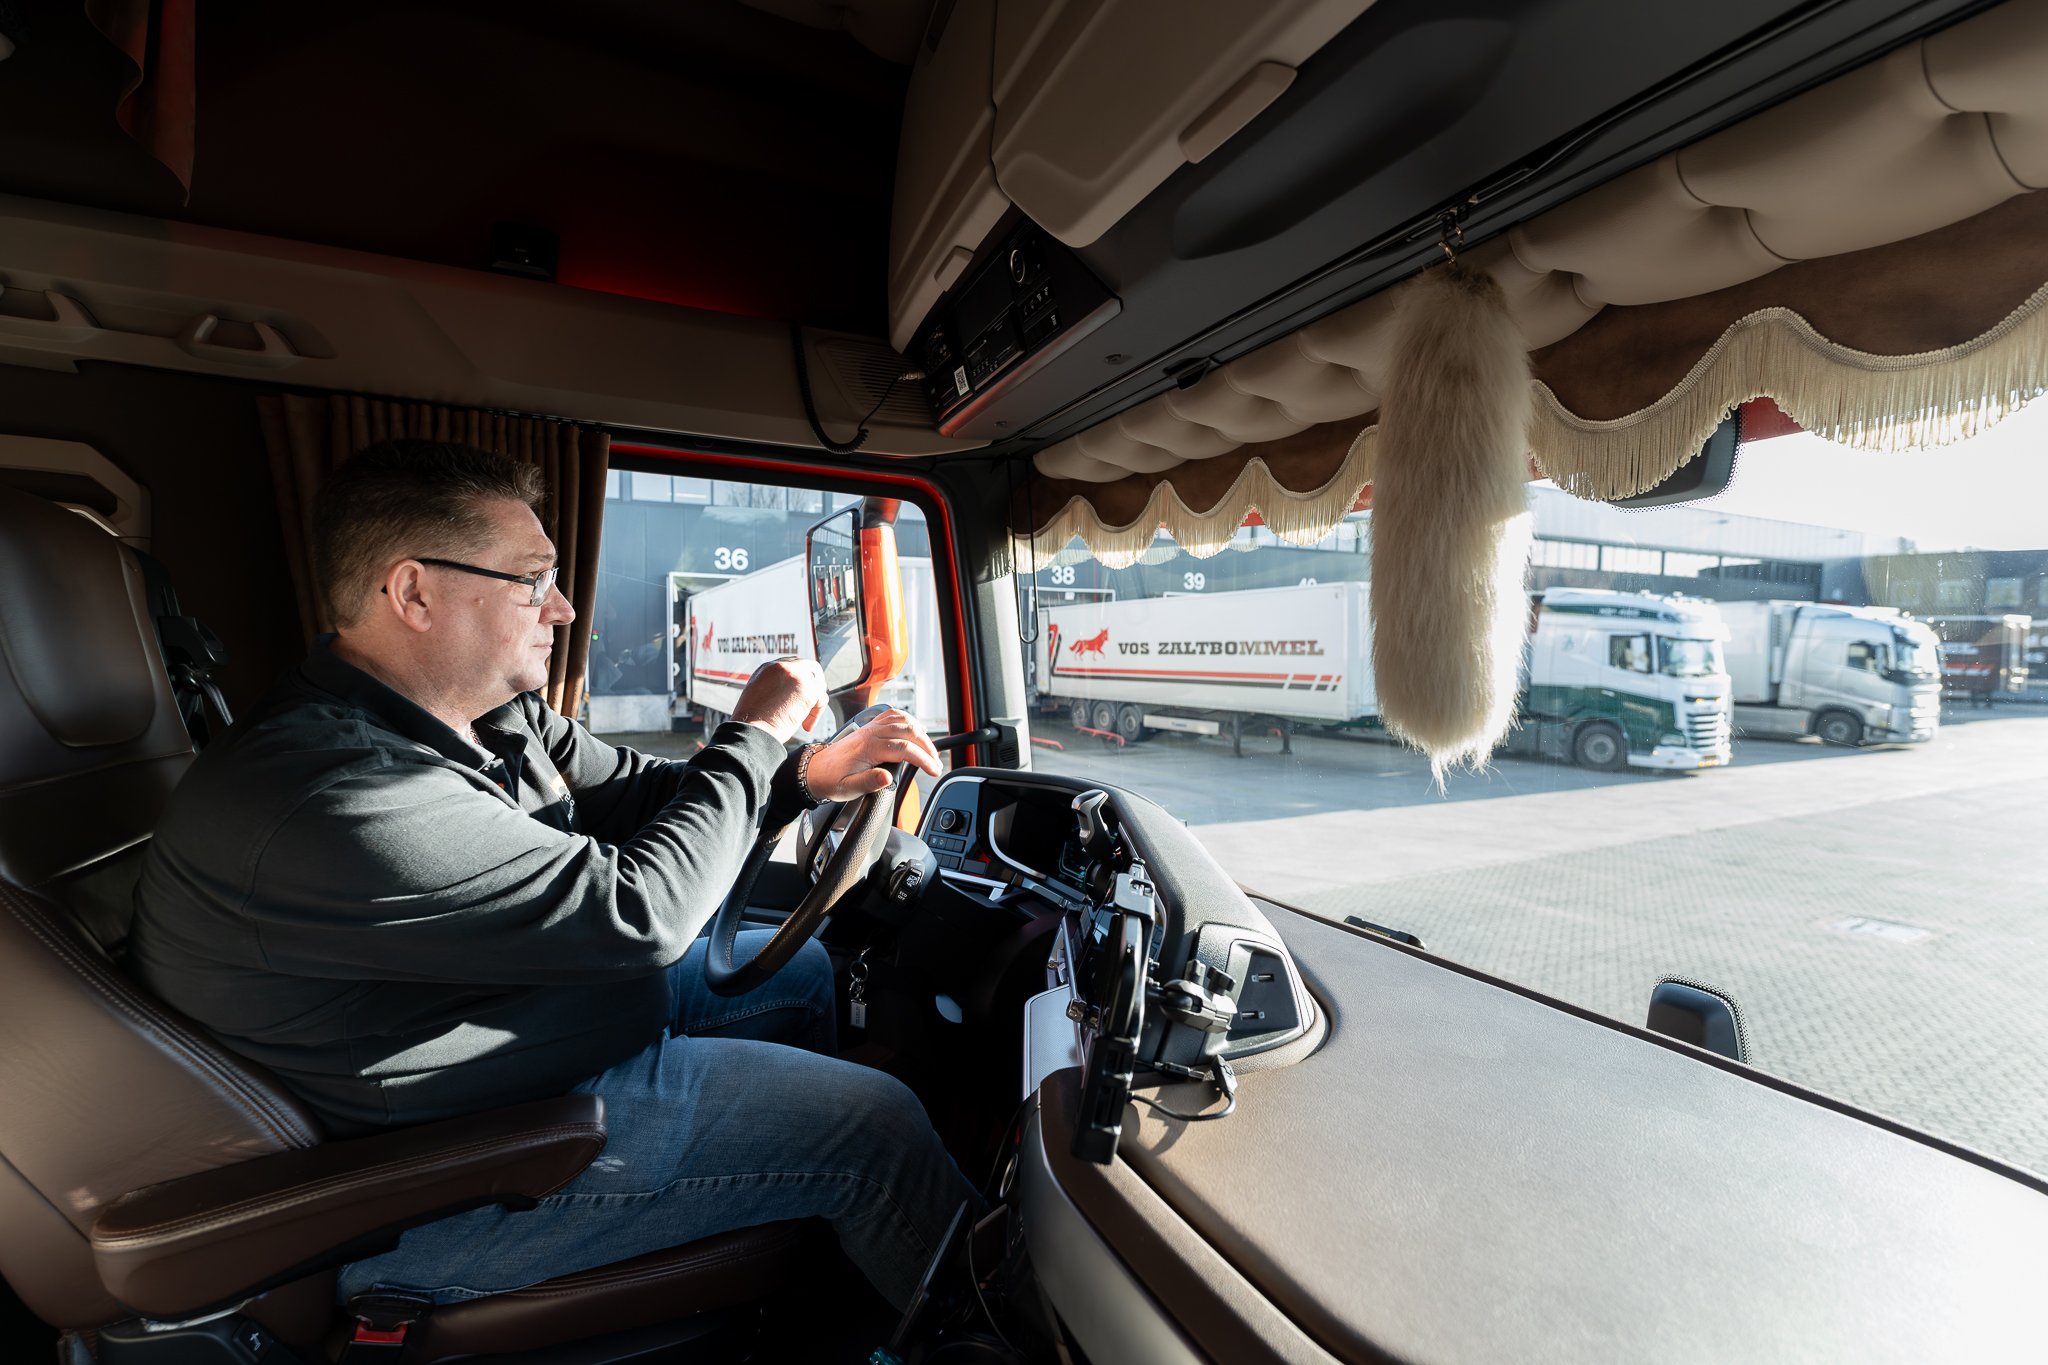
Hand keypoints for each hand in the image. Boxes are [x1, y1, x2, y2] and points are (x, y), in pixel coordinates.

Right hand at [730, 658, 827, 742]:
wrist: (751, 732)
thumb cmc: (753, 724)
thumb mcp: (759, 697)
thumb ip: (776, 690)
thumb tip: (792, 696)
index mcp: (766, 669)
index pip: (792, 665)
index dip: (800, 681)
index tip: (801, 697)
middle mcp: (780, 667)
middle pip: (810, 667)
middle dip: (815, 685)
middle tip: (813, 704)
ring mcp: (794, 675)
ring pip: (817, 683)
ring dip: (816, 702)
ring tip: (805, 719)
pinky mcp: (806, 688)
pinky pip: (821, 698)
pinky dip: (816, 714)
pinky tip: (806, 726)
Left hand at [803, 708, 942, 800]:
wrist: (815, 770)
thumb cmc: (831, 780)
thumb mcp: (848, 788)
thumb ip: (869, 782)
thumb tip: (888, 778)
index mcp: (869, 747)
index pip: (905, 748)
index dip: (923, 759)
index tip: (933, 770)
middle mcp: (871, 733)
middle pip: (909, 731)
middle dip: (927, 747)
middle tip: (936, 763)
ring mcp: (871, 727)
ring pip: (903, 720)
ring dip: (920, 733)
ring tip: (930, 750)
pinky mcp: (870, 727)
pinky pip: (893, 715)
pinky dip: (909, 720)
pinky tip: (915, 730)